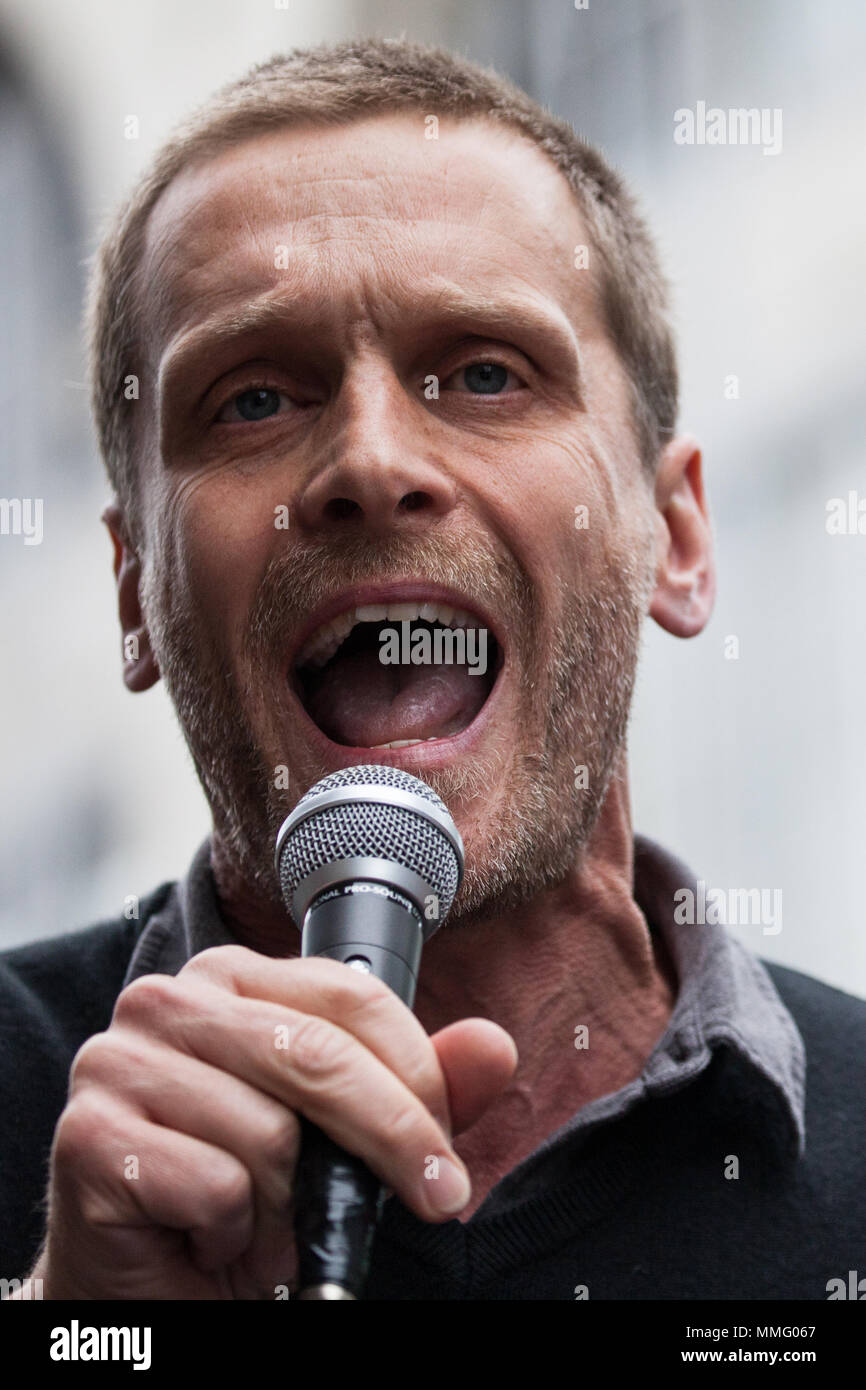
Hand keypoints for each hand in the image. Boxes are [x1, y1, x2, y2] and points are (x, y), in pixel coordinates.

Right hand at [32, 945, 517, 1298]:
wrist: (151, 1284)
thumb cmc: (247, 1198)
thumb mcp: (347, 1140)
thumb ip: (420, 1091)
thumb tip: (494, 1048)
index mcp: (233, 978)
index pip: (350, 995)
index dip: (417, 1075)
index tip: (445, 1152)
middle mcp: (168, 1001)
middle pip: (317, 1054)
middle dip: (391, 1138)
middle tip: (432, 1199)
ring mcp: (117, 1062)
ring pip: (267, 1131)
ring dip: (288, 1205)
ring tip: (264, 1220)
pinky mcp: (89, 1136)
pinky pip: (214, 1186)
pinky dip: (234, 1232)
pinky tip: (209, 1234)